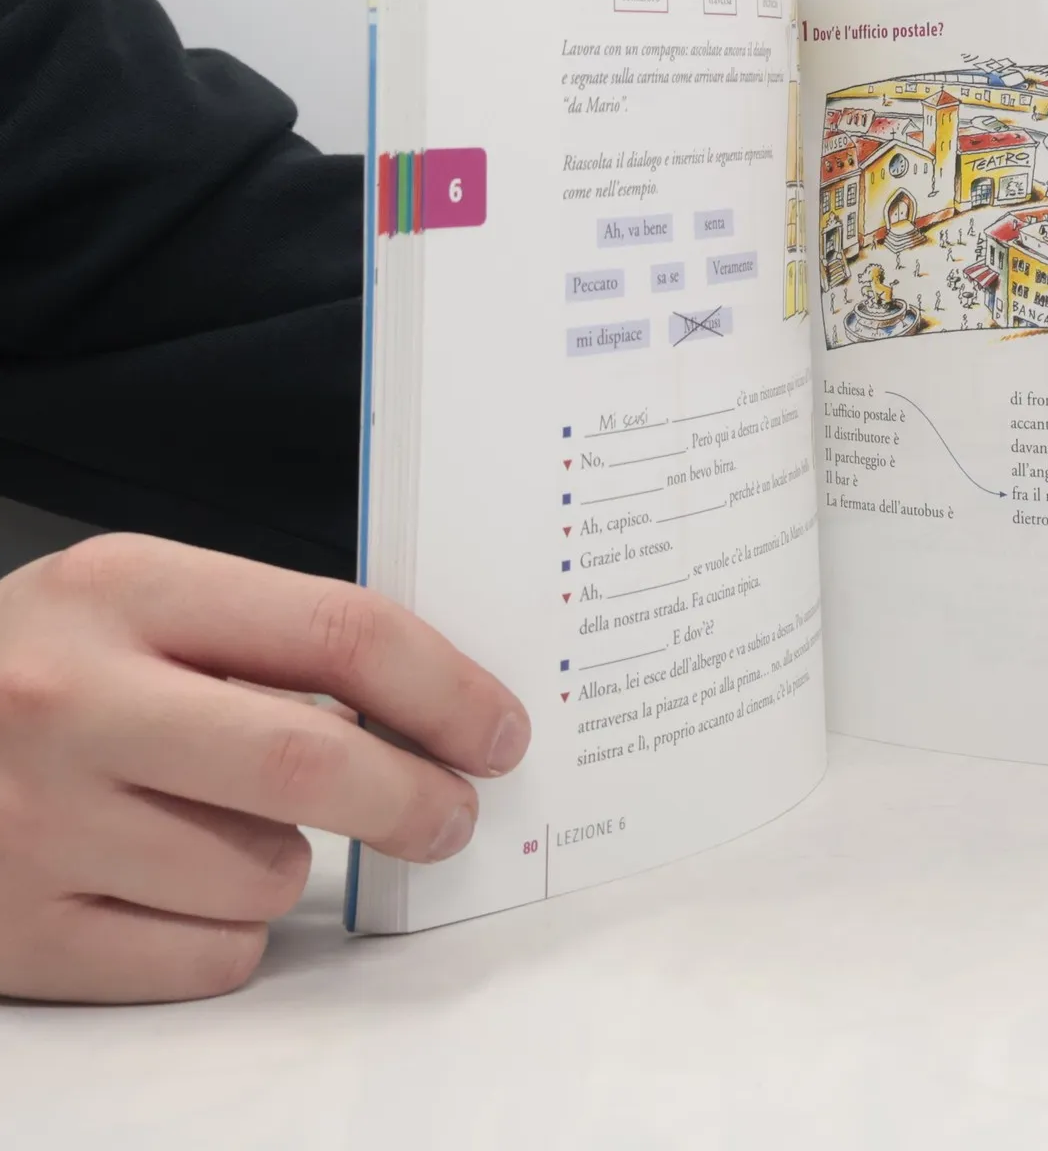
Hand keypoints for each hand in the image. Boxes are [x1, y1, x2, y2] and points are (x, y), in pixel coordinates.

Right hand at [0, 534, 530, 1003]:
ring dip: (291, 864)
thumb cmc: (29, 672)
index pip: (339, 632)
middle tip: (454, 812)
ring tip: (232, 827)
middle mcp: (74, 702)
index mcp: (124, 589)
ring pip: (263, 874)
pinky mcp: (20, 935)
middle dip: (417, 797)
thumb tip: (431, 705)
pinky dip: (228, 934)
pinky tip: (180, 885)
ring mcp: (38, 824)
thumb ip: (267, 637)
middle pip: (313, 763)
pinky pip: (205, 959)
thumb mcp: (133, 603)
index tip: (497, 729)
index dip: (446, 688)